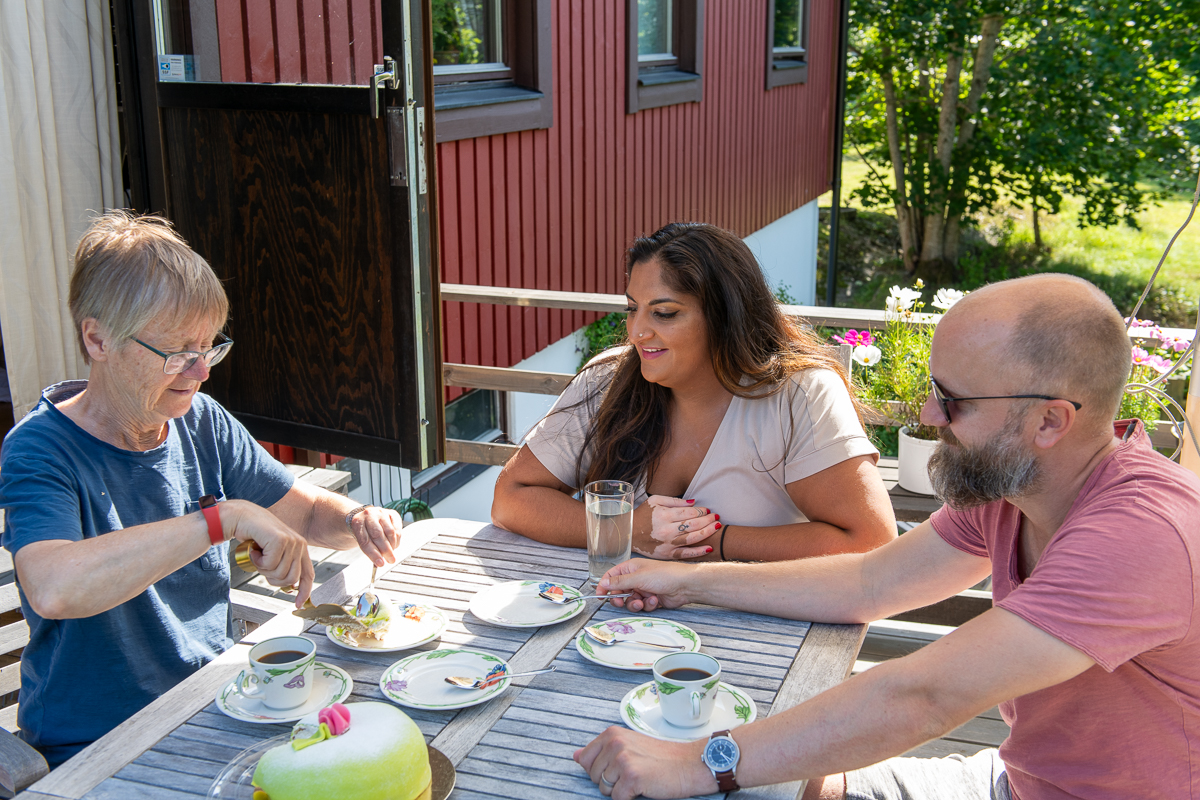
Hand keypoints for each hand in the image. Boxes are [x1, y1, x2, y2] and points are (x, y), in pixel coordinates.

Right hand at [223, 500, 315, 606]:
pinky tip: (254, 550)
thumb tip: (290, 587)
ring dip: (262, 569)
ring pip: (279, 573)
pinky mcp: (280, 540)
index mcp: (300, 547)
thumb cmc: (254, 537)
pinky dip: (257, 561)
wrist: (240, 517)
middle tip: (261, 566)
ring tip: (258, 555)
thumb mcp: (272, 554)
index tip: (298, 604)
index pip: (308, 574)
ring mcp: (291, 540)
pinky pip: (269, 565)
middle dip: (272, 579)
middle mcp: (299, 543)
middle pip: (290, 579)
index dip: (304, 591)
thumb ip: (283, 567)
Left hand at [347, 506, 401, 566]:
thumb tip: (380, 562)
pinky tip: (394, 545)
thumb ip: (370, 550)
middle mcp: (369, 515)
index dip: (373, 554)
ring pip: (390, 532)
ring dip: (392, 545)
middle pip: (378, 535)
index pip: (365, 541)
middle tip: (390, 560)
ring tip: (391, 553)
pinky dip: (397, 540)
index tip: (380, 564)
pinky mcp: (392, 513)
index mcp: (357, 522)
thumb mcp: (362, 539)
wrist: (367, 517)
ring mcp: (381, 513)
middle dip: (385, 550)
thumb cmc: (365, 531)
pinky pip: (397, 529)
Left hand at [574, 726, 713, 798]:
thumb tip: (576, 756)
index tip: (617, 768)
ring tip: (639, 779)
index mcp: (612, 734)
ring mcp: (622, 760)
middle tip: (633, 773)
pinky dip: (629, 798)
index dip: (599, 770)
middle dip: (610, 781)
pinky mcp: (632, 777)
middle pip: (593, 776)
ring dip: (620, 790)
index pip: (584, 759)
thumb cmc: (663, 756)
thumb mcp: (628, 745)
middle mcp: (615, 743)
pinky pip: (617, 799)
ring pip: (604, 789)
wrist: (689, 764)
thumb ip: (600, 750)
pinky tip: (643, 787)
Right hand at [597, 559, 692, 611]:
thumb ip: (619, 582)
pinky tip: (655, 600)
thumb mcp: (637, 577)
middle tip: (620, 602)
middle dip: (620, 598)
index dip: (605, 585)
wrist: (685, 585)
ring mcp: (644, 589)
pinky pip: (642, 606)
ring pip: (631, 601)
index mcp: (631, 568)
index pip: (612, 576)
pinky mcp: (652, 599)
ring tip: (643, 601)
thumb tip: (603, 582)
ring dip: (635, 603)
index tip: (600, 594)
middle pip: (620, 591)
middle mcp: (636, 578)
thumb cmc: (664, 574)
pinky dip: (648, 605)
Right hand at [633, 496, 719, 559]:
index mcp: (663, 515)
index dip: (701, 511)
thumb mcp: (654, 501)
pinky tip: (709, 547)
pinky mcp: (667, 554)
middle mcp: (666, 530)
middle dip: (708, 520)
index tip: (707, 510)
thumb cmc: (642, 516)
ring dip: (707, 532)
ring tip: (716, 527)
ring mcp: (667, 543)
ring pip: (692, 538)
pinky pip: (686, 554)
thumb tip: (693, 502)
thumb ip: (674, 501)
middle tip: (716, 517)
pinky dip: (699, 552)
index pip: (689, 513)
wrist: (628, 534)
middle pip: (693, 525)